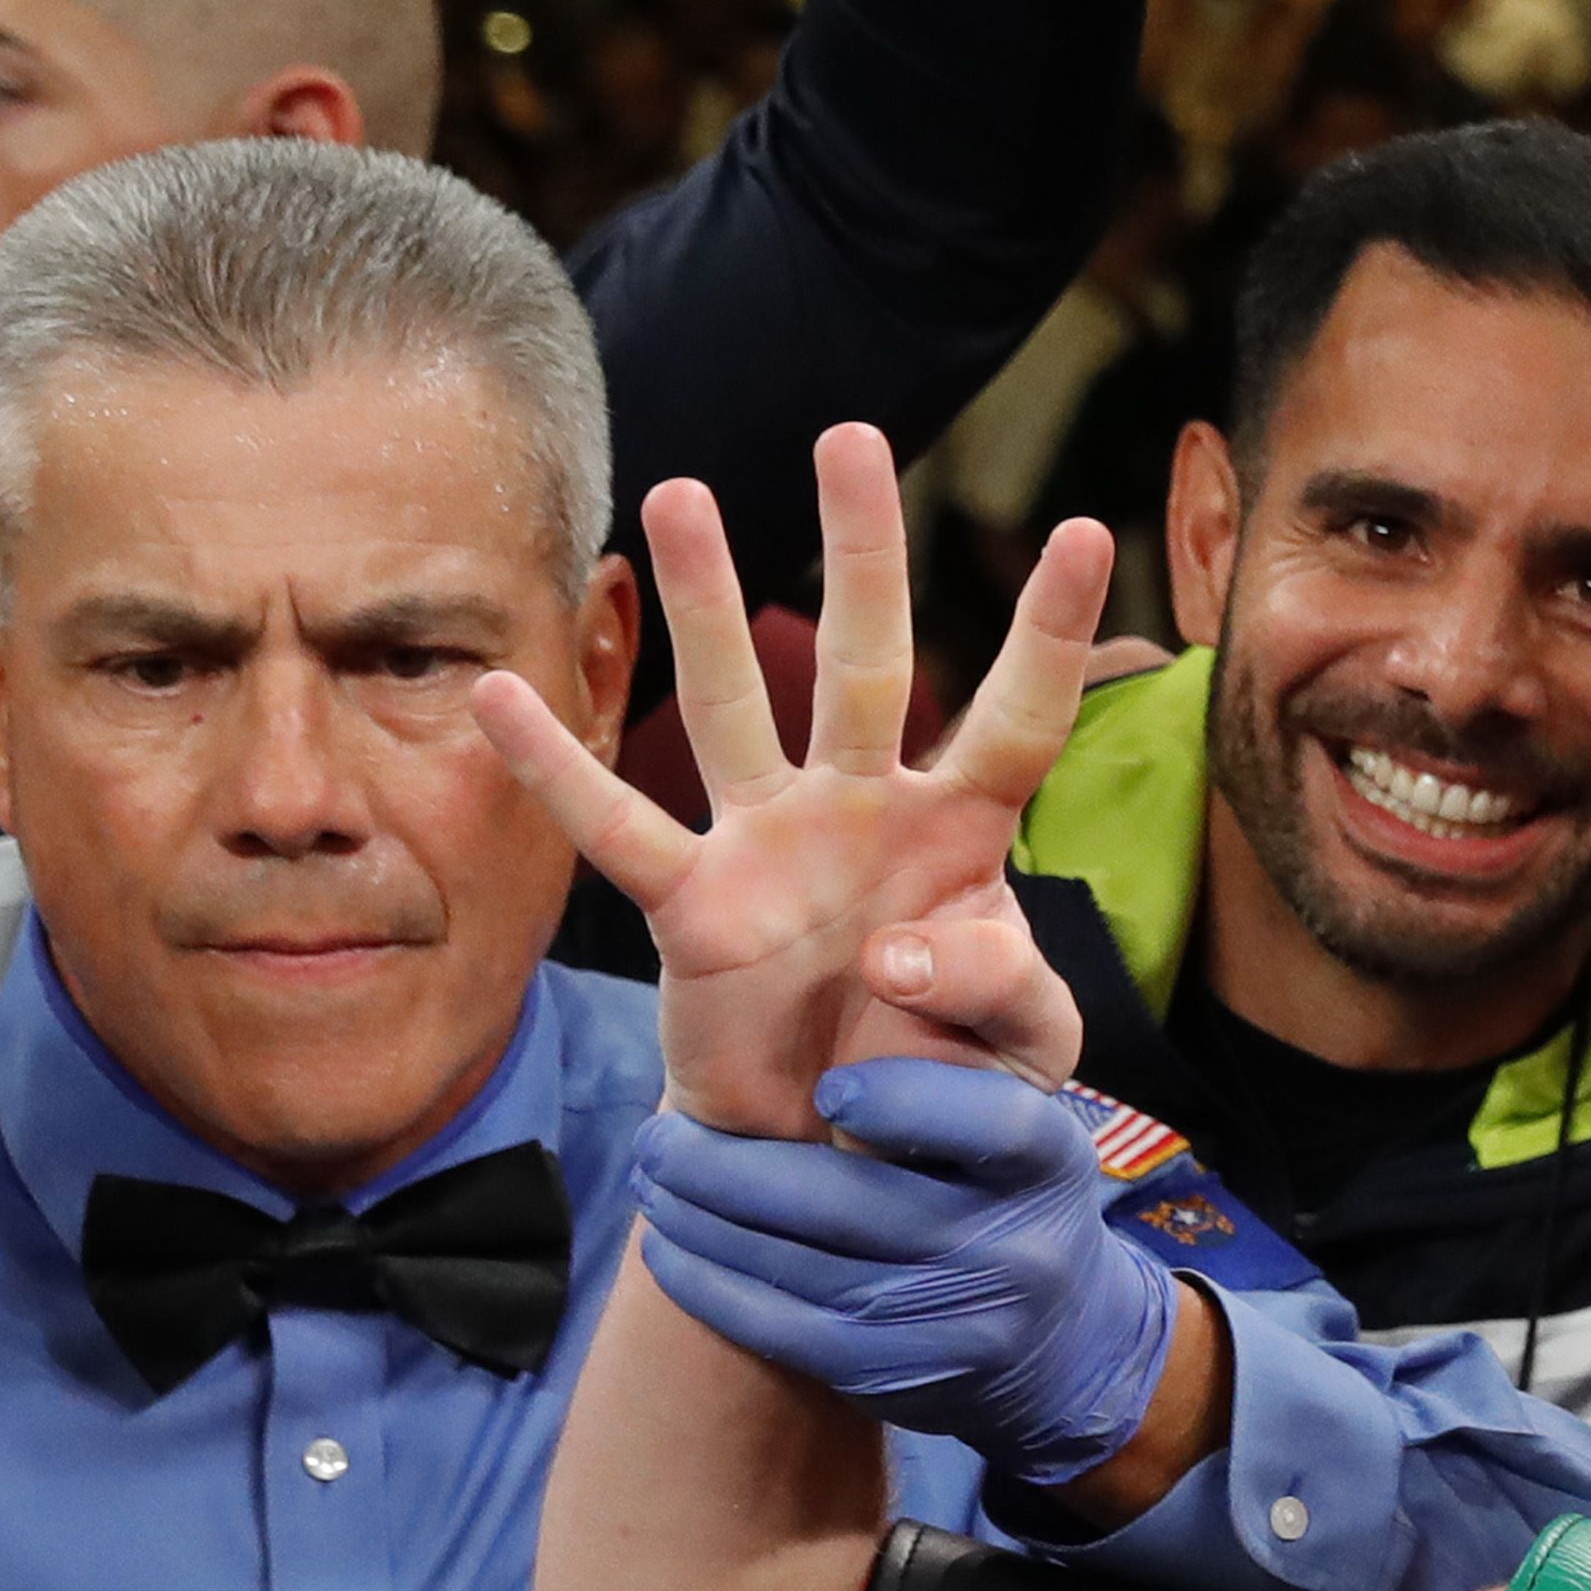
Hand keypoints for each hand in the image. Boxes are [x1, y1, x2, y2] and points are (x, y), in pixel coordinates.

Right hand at [474, 427, 1107, 1138]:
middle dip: (862, 551)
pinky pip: (616, 830)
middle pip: (868, 662)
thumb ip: (1000, 989)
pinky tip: (503, 694)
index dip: (1050, 636)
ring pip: (732, 707)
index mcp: (962, 834)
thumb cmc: (942, 1077)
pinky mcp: (692, 909)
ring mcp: (770, 847)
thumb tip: (898, 943)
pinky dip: (558, 771)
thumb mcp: (1019, 1047)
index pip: (1019, 717)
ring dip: (707, 607)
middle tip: (850, 434)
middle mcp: (863, 810)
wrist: (840, 1155)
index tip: (1087, 532)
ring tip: (680, 494)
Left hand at [627, 1058, 1181, 1488]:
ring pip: (805, 1271)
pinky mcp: (900, 1378)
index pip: (994, 1125)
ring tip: (653, 1176)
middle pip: (859, 1207)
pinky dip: (715, 1286)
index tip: (831, 1086)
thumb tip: (885, 947)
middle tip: (661, 1136)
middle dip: (739, 1170)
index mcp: (1047, 1157)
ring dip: (706, 1223)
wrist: (1062, 1338)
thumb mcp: (1027, 1087)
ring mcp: (955, 1325)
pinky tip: (670, 1245)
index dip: (910, 1102)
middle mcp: (1012, 1249)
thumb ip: (977, 1003)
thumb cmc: (1010, 1172)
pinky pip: (787, 1334)